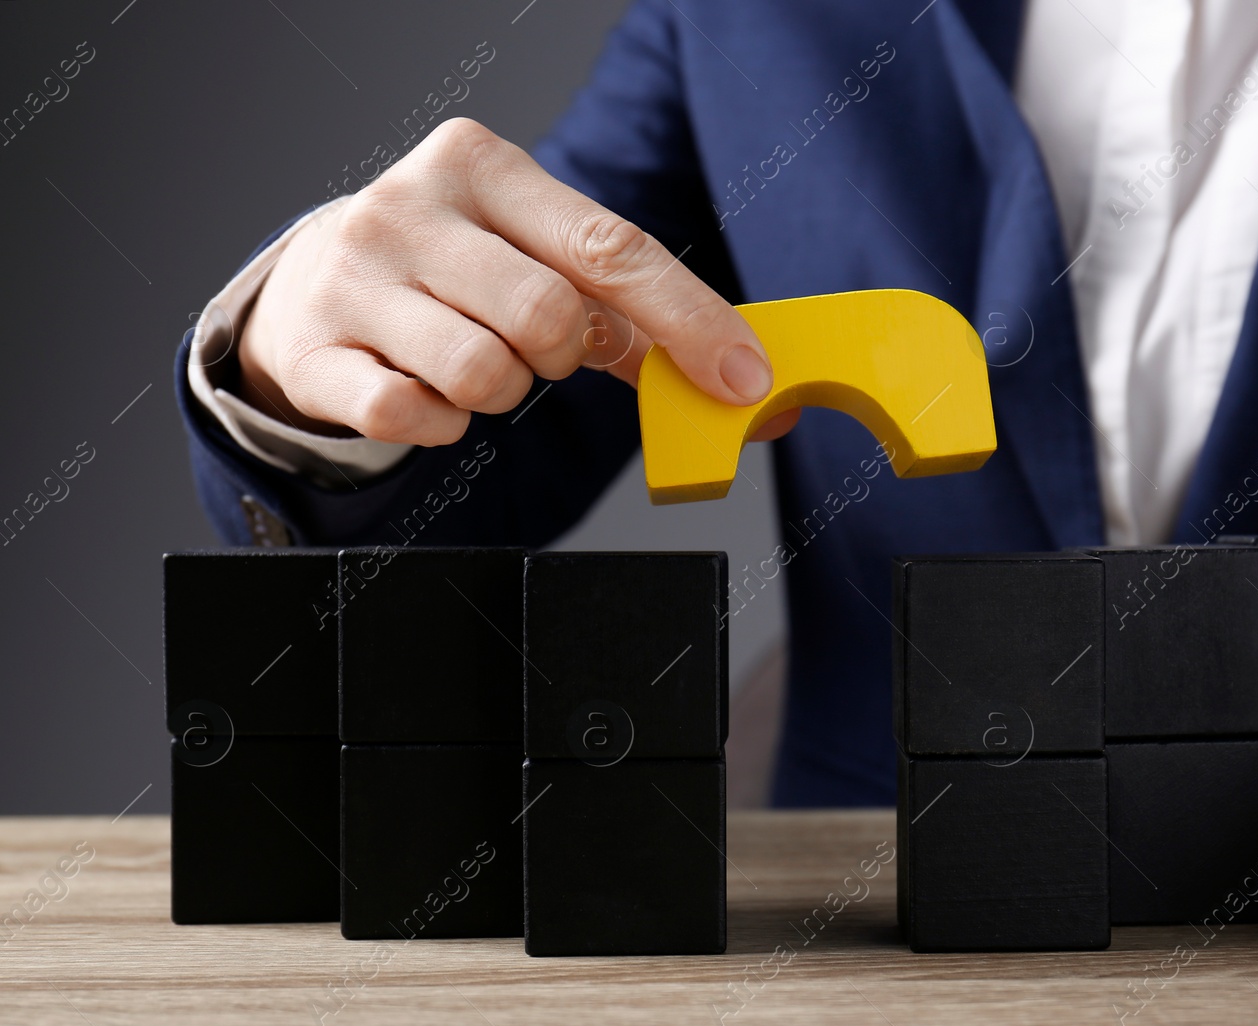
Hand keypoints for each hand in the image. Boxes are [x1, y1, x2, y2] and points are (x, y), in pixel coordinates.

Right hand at [237, 117, 798, 443]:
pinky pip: (412, 415)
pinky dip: (441, 424)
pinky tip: (425, 391)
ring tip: (472, 362)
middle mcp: (410, 206)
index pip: (610, 244)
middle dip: (559, 355)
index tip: (742, 375)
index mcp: (482, 165)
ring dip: (501, 392)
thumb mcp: (534, 260)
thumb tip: (737, 381)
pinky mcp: (314, 350)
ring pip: (485, 373)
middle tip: (531, 347)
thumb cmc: (451, 272)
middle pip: (548, 315)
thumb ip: (631, 313)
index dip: (687, 317)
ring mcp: (354, 275)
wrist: (311, 288)